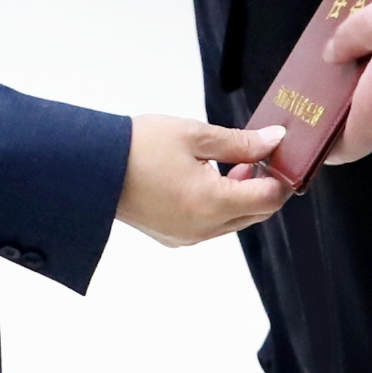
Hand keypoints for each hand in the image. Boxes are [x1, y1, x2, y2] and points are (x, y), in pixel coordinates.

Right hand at [117, 115, 293, 244]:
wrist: (91, 167)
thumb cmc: (138, 146)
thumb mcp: (194, 134)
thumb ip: (240, 142)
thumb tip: (274, 141)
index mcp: (211, 203)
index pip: (269, 199)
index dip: (280, 176)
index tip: (276, 154)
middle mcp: (203, 229)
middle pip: (255, 214)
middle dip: (262, 187)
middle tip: (254, 156)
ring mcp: (187, 237)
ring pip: (233, 222)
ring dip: (240, 197)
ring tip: (227, 164)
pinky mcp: (173, 238)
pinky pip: (210, 226)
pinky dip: (218, 207)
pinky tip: (203, 180)